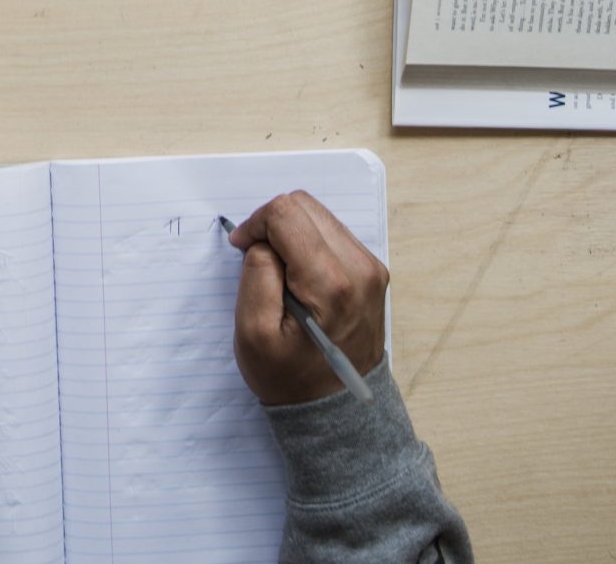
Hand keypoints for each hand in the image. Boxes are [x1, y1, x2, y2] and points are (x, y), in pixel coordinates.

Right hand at [226, 191, 387, 405]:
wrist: (335, 408)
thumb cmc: (290, 377)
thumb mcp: (253, 333)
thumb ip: (257, 274)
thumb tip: (264, 240)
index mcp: (331, 283)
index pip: (287, 214)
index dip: (255, 224)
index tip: (242, 249)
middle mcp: (360, 269)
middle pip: (305, 207)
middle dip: (273, 225)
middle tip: (257, 259)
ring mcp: (371, 269)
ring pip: (320, 216)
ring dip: (291, 234)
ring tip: (279, 271)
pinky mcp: (372, 272)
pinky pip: (333, 233)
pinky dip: (308, 243)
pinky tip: (298, 274)